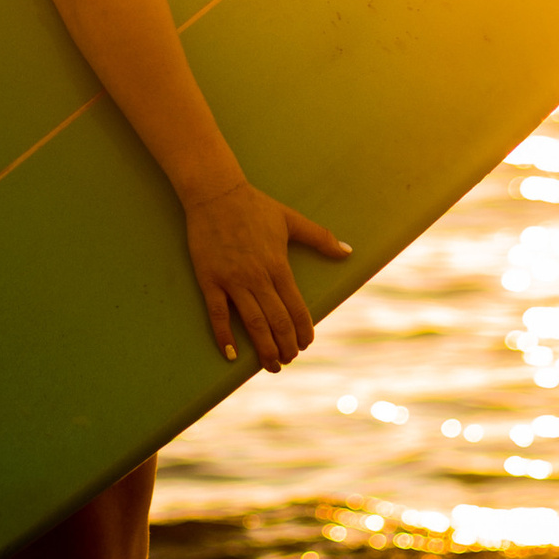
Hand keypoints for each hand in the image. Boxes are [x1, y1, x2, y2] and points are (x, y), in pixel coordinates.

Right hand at [182, 181, 350, 370]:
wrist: (216, 193)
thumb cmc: (255, 206)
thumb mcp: (291, 219)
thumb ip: (321, 238)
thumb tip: (348, 251)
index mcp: (279, 265)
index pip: (297, 308)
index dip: (303, 331)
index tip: (306, 345)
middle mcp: (258, 277)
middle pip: (276, 321)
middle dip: (286, 346)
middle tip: (288, 360)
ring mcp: (233, 280)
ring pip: (252, 323)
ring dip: (263, 348)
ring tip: (270, 365)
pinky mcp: (210, 279)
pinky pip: (217, 314)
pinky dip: (224, 336)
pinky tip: (231, 355)